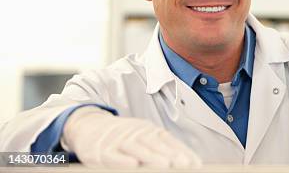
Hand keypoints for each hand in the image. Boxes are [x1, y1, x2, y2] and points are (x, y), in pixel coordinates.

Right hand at [61, 106, 201, 167]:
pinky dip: (123, 160)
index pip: (169, 141)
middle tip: (186, 164)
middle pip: (156, 144)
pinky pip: (113, 155)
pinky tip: (133, 164)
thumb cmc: (123, 136)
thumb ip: (161, 146)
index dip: (182, 151)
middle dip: (172, 154)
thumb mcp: (143, 137)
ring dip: (152, 157)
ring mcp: (118, 141)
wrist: (89, 126)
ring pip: (137, 148)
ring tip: (166, 165)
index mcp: (148, 131)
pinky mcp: (101, 150)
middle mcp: (136, 134)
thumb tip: (185, 158)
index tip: (196, 163)